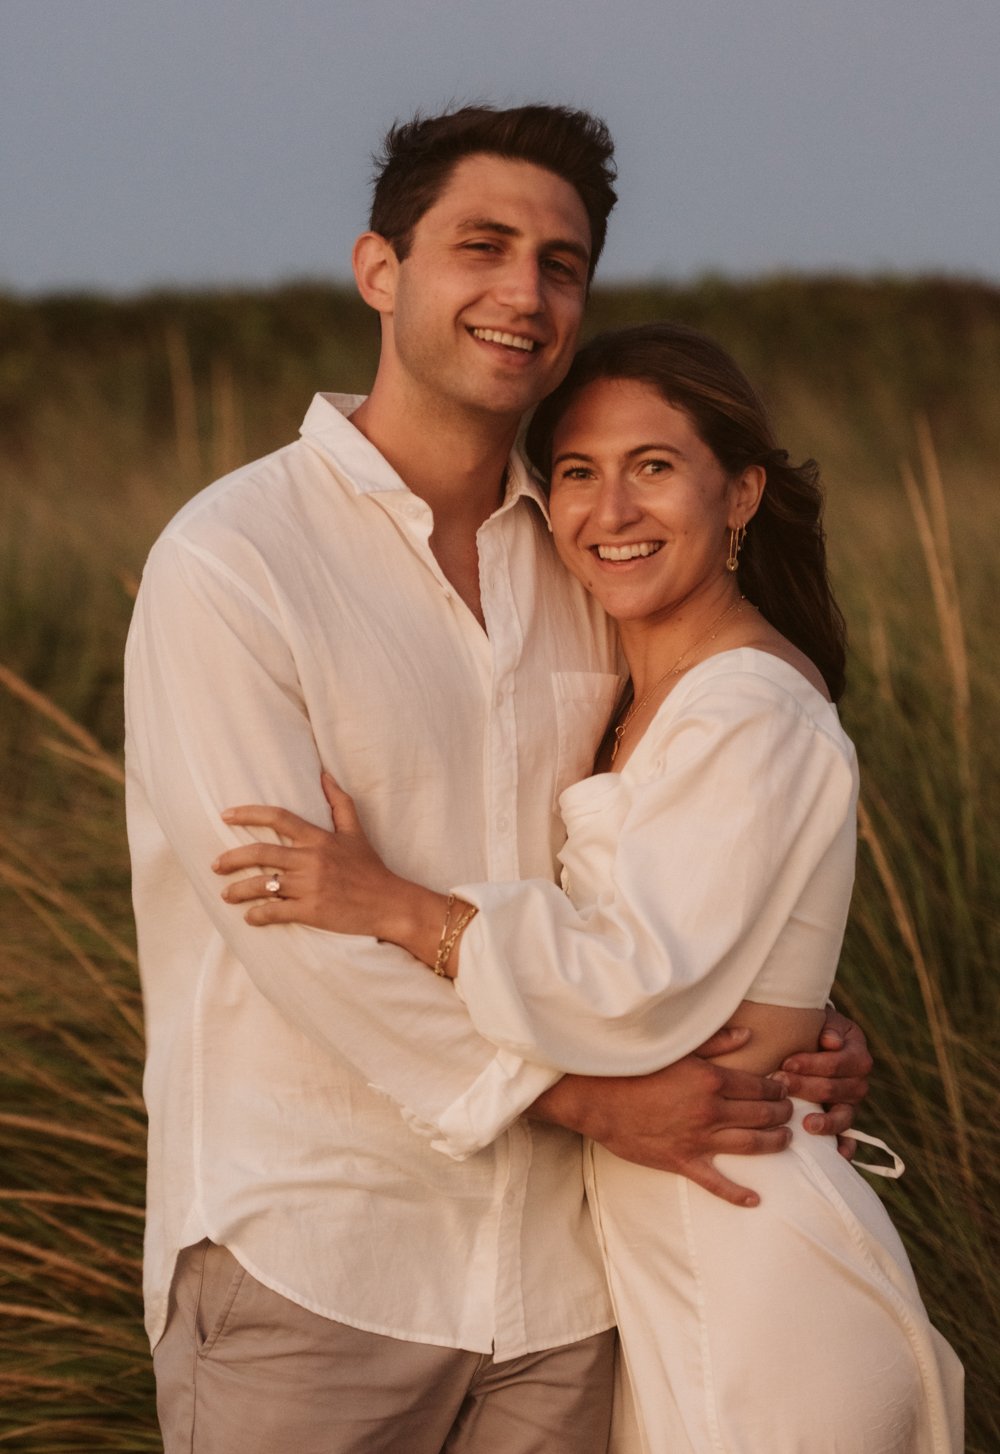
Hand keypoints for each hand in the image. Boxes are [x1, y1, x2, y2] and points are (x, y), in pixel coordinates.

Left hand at [213, 773, 402, 934]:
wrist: (390, 903)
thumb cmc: (371, 868)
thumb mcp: (356, 832)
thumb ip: (339, 802)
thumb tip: (325, 773)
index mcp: (319, 838)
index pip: (278, 818)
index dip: (248, 814)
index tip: (225, 815)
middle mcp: (311, 859)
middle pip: (261, 852)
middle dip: (232, 858)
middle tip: (215, 864)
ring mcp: (310, 886)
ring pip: (263, 885)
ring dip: (238, 890)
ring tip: (226, 894)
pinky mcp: (311, 911)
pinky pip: (275, 912)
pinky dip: (258, 915)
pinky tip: (249, 917)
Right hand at [531, 1028, 792, 1207]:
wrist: (596, 1098)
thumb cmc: (635, 1067)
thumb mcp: (677, 1047)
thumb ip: (716, 1041)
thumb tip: (748, 1035)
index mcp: (711, 1079)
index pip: (760, 1085)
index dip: (778, 1086)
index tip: (785, 1086)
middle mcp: (710, 1110)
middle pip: (761, 1114)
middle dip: (782, 1112)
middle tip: (791, 1112)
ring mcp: (698, 1139)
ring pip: (750, 1144)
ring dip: (773, 1143)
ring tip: (785, 1140)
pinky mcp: (682, 1161)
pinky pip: (716, 1182)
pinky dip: (737, 1193)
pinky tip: (755, 1200)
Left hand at [772, 1006, 872, 1157]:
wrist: (806, 1035)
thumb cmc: (808, 1027)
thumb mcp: (816, 1019)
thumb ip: (824, 1026)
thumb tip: (830, 1041)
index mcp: (856, 1052)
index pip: (842, 1062)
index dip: (815, 1064)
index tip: (787, 1063)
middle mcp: (859, 1080)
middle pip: (839, 1089)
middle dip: (809, 1087)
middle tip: (781, 1084)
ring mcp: (851, 1103)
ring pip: (846, 1115)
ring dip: (826, 1121)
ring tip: (806, 1125)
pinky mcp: (842, 1120)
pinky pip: (849, 1137)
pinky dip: (845, 1147)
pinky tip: (836, 1156)